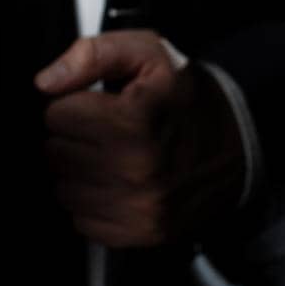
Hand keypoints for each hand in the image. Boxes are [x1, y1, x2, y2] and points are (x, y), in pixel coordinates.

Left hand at [36, 30, 246, 247]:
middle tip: (108, 129)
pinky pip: (82, 220)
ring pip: (64, 188)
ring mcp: (140, 207)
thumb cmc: (186, 98)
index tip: (100, 104)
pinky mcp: (141, 232)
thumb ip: (92, 54)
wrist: (237, 144)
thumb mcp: (147, 52)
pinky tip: (119, 182)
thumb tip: (47, 82)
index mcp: (135, 122)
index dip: (75, 103)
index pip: (56, 115)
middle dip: (76, 137)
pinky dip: (94, 201)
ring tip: (115, 154)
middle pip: (56, 153)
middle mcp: (138, 170)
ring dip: (81, 172)